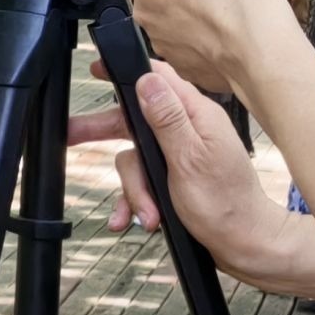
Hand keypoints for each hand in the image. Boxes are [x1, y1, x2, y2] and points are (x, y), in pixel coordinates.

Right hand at [67, 61, 274, 250]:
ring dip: (135, 189)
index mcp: (196, 115)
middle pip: (135, 119)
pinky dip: (137, 201)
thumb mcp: (189, 159)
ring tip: (145, 213)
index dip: (126, 71)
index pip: (158, 78)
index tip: (98, 69)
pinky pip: (144, 180)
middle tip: (70, 134)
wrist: (243, 245)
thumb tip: (147, 80)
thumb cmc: (226, 206)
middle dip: (104, 132)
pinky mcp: (175, 176)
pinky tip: (136, 219)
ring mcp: (180, 154)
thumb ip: (167, 118)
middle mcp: (187, 129)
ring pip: (136, 158)